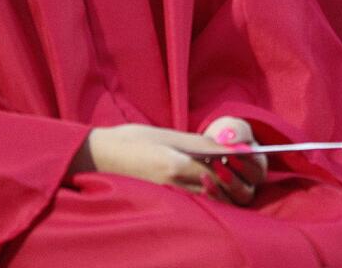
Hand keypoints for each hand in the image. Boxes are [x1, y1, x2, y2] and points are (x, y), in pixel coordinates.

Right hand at [67, 120, 262, 205]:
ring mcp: (167, 199)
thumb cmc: (130, 141)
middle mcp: (172, 187)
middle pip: (220, 191)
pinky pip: (194, 206)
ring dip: (224, 191)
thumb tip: (231, 150)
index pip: (221, 170)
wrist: (94, 158)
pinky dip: (208, 198)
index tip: (247, 156)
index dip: (237, 164)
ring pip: (210, 203)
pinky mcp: (162, 204)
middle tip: (238, 167)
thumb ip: (200, 145)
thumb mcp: (168, 136)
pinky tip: (206, 185)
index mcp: (175, 166)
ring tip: (223, 174)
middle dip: (236, 180)